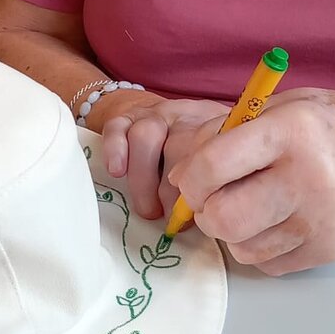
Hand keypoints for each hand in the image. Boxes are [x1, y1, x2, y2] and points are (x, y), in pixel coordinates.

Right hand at [89, 90, 229, 219]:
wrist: (161, 114)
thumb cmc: (196, 151)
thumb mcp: (218, 161)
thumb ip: (219, 183)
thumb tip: (215, 217)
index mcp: (215, 127)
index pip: (211, 152)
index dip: (201, 187)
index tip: (197, 213)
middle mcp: (186, 117)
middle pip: (178, 146)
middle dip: (172, 190)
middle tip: (171, 219)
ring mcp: (154, 114)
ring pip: (144, 136)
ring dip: (144, 180)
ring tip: (148, 209)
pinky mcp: (125, 115)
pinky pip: (116, 128)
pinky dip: (115, 150)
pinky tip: (117, 172)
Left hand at [166, 88, 334, 275]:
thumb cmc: (318, 127)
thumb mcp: (274, 109)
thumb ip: (224, 136)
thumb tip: (178, 178)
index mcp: (291, 131)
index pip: (214, 166)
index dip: (189, 178)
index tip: (190, 179)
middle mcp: (310, 178)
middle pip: (224, 220)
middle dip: (205, 212)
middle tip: (213, 199)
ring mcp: (322, 221)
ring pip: (241, 248)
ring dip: (234, 231)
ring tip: (252, 204)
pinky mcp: (329, 250)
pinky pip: (267, 263)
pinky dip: (260, 246)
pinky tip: (277, 220)